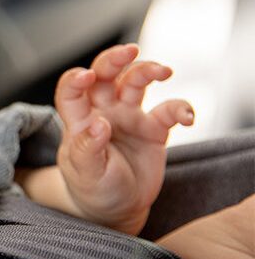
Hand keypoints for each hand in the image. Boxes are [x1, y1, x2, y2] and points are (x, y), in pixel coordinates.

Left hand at [54, 43, 193, 233]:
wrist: (118, 209)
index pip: (71, 92)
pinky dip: (181, 108)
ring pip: (136, 82)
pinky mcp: (154, 128)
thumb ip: (88, 149)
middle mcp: (103, 111)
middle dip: (115, 58)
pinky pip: (170, 110)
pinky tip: (187, 118)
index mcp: (79, 121)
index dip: (75, 79)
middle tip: (130, 50)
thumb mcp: (86, 174)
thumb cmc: (93, 189)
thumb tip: (97, 124)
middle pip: (105, 74)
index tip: (86, 76)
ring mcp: (129, 117)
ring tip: (164, 71)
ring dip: (148, 70)